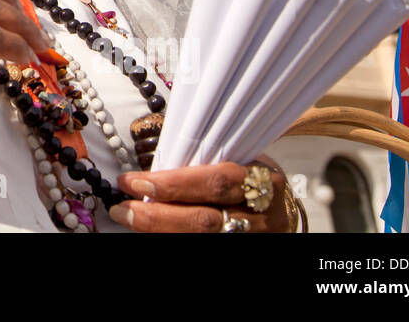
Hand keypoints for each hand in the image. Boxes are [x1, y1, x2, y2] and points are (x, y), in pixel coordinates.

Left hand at [107, 160, 290, 231]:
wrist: (285, 209)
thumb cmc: (254, 178)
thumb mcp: (241, 159)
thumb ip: (205, 160)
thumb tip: (154, 162)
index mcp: (262, 180)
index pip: (215, 182)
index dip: (172, 184)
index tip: (134, 182)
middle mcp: (262, 216)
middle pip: (205, 220)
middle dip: (158, 215)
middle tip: (124, 207)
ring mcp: (256, 238)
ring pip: (203, 238)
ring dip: (160, 230)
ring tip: (130, 218)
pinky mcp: (247, 250)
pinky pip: (205, 248)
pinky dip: (173, 239)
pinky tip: (152, 233)